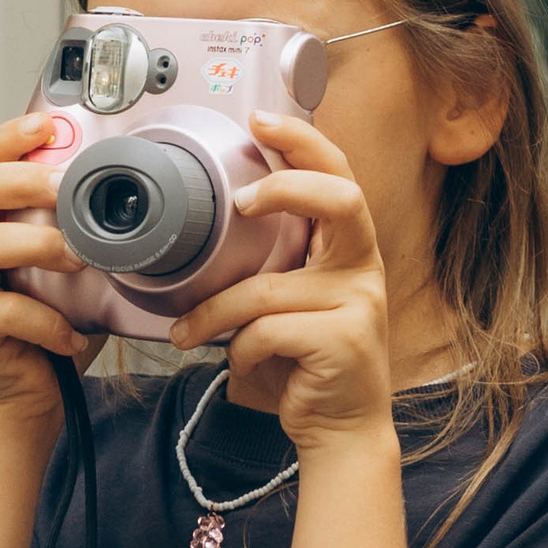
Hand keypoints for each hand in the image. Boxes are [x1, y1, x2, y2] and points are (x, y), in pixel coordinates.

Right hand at [0, 115, 89, 424]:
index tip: (47, 125)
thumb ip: (80, 236)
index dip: (9, 139)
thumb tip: (130, 198)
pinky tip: (69, 333)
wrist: (24, 401)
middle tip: (65, 187)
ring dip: (37, 245)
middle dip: (20, 180)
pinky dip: (45, 320)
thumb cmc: (48, 332)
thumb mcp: (69, 275)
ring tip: (78, 259)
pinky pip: (2, 310)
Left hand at [165, 111, 391, 451]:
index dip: (304, 142)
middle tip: (240, 201)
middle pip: (340, 200)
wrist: (339, 428)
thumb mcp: (289, 299)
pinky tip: (243, 364)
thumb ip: (272, 261)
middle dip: (287, 187)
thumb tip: (209, 222)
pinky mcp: (343, 342)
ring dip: (213, 314)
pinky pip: (265, 332)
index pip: (338, 175)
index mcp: (346, 248)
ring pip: (266, 289)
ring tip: (185, 332)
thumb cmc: (303, 359)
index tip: (261, 119)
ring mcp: (358, 304)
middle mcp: (361, 267)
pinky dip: (239, 351)